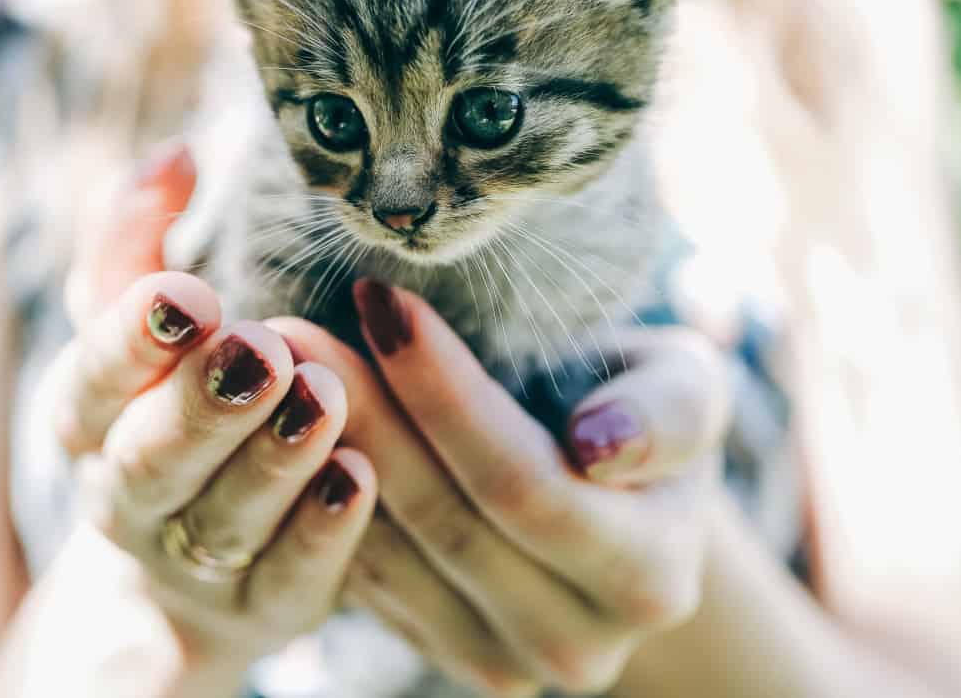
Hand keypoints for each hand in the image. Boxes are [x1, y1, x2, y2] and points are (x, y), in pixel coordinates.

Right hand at [41, 145, 377, 683]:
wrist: (185, 565)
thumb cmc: (171, 403)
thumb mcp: (147, 322)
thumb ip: (143, 237)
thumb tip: (175, 153)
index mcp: (88, 417)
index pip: (90, 380)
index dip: (132, 339)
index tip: (187, 290)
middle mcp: (128, 496)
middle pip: (149, 460)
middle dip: (202, 403)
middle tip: (259, 347)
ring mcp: (192, 562)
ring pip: (223, 520)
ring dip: (271, 461)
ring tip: (321, 398)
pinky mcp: (262, 608)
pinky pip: (289, 580)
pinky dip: (321, 534)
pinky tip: (360, 476)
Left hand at [269, 283, 729, 696]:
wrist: (616, 490)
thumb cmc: (643, 407)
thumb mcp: (683, 386)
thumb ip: (664, 413)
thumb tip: (598, 447)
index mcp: (648, 577)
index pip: (523, 482)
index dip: (446, 393)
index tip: (384, 300)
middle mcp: (577, 645)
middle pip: (444, 519)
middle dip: (365, 411)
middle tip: (296, 328)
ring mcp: (501, 664)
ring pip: (388, 549)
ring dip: (318, 451)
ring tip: (276, 361)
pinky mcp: (436, 654)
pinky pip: (360, 574)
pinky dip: (316, 495)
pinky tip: (284, 422)